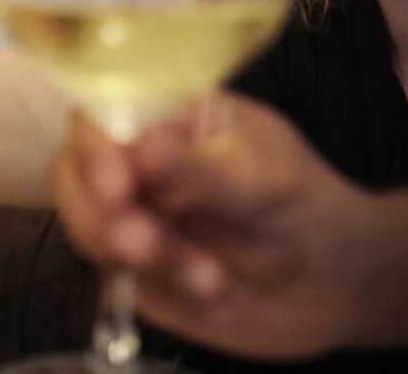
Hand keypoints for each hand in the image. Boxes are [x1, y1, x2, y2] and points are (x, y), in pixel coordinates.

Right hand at [52, 93, 371, 358]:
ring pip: (88, 228)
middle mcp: (133, 162)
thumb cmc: (305, 207)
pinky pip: (116, 278)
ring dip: (143, 257)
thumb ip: (198, 170)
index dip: (93, 150)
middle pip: (72, 175)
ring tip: (209, 277)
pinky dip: (163, 287)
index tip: (118, 186)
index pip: (99, 116)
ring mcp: (128, 216)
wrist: (335, 284)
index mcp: (163, 117)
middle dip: (102, 213)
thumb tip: (142, 148)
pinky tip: (215, 290)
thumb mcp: (263, 179)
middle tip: (145, 245)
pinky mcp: (132, 270)